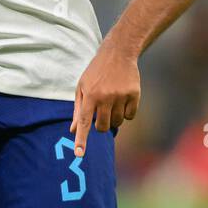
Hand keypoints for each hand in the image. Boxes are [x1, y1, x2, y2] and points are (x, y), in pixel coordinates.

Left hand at [71, 42, 140, 156]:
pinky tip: (123, 100)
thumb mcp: (82, 87)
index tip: (79, 154)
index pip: (84, 122)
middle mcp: (105, 97)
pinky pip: (130, 116)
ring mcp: (121, 96)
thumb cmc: (96, 72)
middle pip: (102, 127)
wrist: (118, 53)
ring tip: (112, 103)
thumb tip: (73, 131)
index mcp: (90, 95)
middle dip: (101, 125)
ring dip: (114, 119)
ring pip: (117, 122)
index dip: (82, 140)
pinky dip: (126, 113)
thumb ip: (78, 110)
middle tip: (101, 114)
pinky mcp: (134, 94)